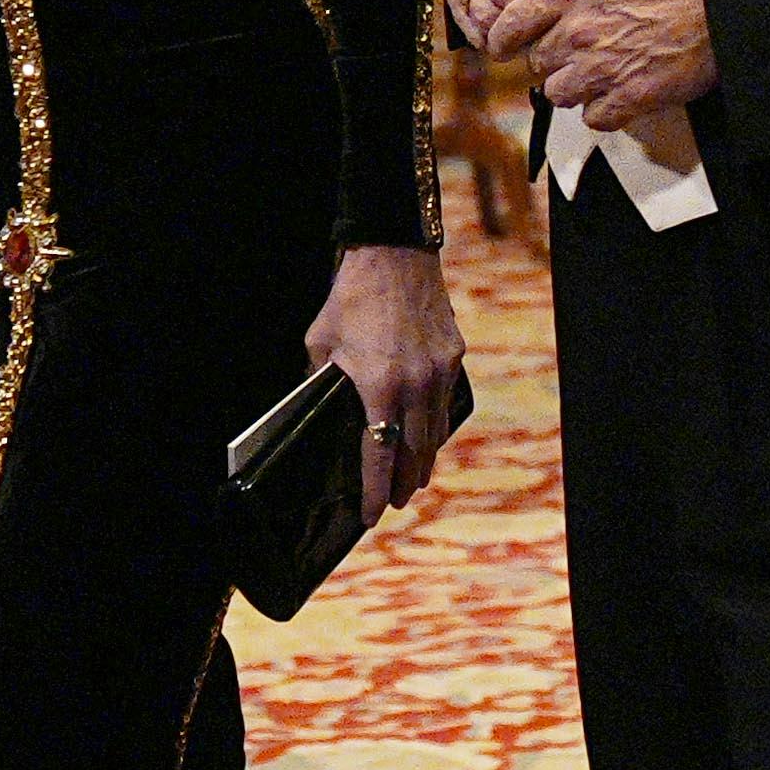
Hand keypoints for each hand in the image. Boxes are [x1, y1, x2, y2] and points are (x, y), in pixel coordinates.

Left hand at [309, 245, 467, 519]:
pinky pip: (444, 404)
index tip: (370, 514)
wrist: (395, 255)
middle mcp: (416, 385)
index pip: (378, 453)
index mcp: (380, 385)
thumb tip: (316, 407)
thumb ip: (319, 380)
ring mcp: (440, 372)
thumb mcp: (321, 342)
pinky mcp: (453, 358)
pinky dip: (434, 426)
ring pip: (434, 431)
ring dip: (422, 460)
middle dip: (402, 483)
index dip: (373, 489)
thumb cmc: (352, 297)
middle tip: (393, 502)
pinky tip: (426, 437)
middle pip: (414, 452)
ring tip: (412, 479)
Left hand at [500, 0, 716, 133]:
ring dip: (576, 88)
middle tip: (580, 55)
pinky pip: (594, 118)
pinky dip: (604, 111)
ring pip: (559, 94)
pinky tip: (621, 95)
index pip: (512, 22)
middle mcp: (577, 30)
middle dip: (554, 61)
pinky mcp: (629, 97)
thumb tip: (560, 2)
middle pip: (538, 63)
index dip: (504, 39)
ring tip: (602, 76)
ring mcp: (601, 67)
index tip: (503, 48)